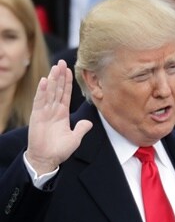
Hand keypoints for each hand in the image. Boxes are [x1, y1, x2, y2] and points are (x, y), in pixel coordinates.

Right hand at [25, 60, 92, 174]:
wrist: (46, 159)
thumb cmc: (59, 150)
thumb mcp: (75, 138)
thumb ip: (81, 129)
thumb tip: (89, 123)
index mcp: (62, 113)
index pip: (65, 94)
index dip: (67, 82)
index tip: (69, 70)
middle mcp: (53, 110)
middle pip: (57, 89)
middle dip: (60, 76)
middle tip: (62, 62)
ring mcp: (44, 112)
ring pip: (49, 92)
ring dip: (52, 79)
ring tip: (55, 67)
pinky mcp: (37, 116)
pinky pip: (40, 101)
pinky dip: (42, 91)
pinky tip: (44, 81)